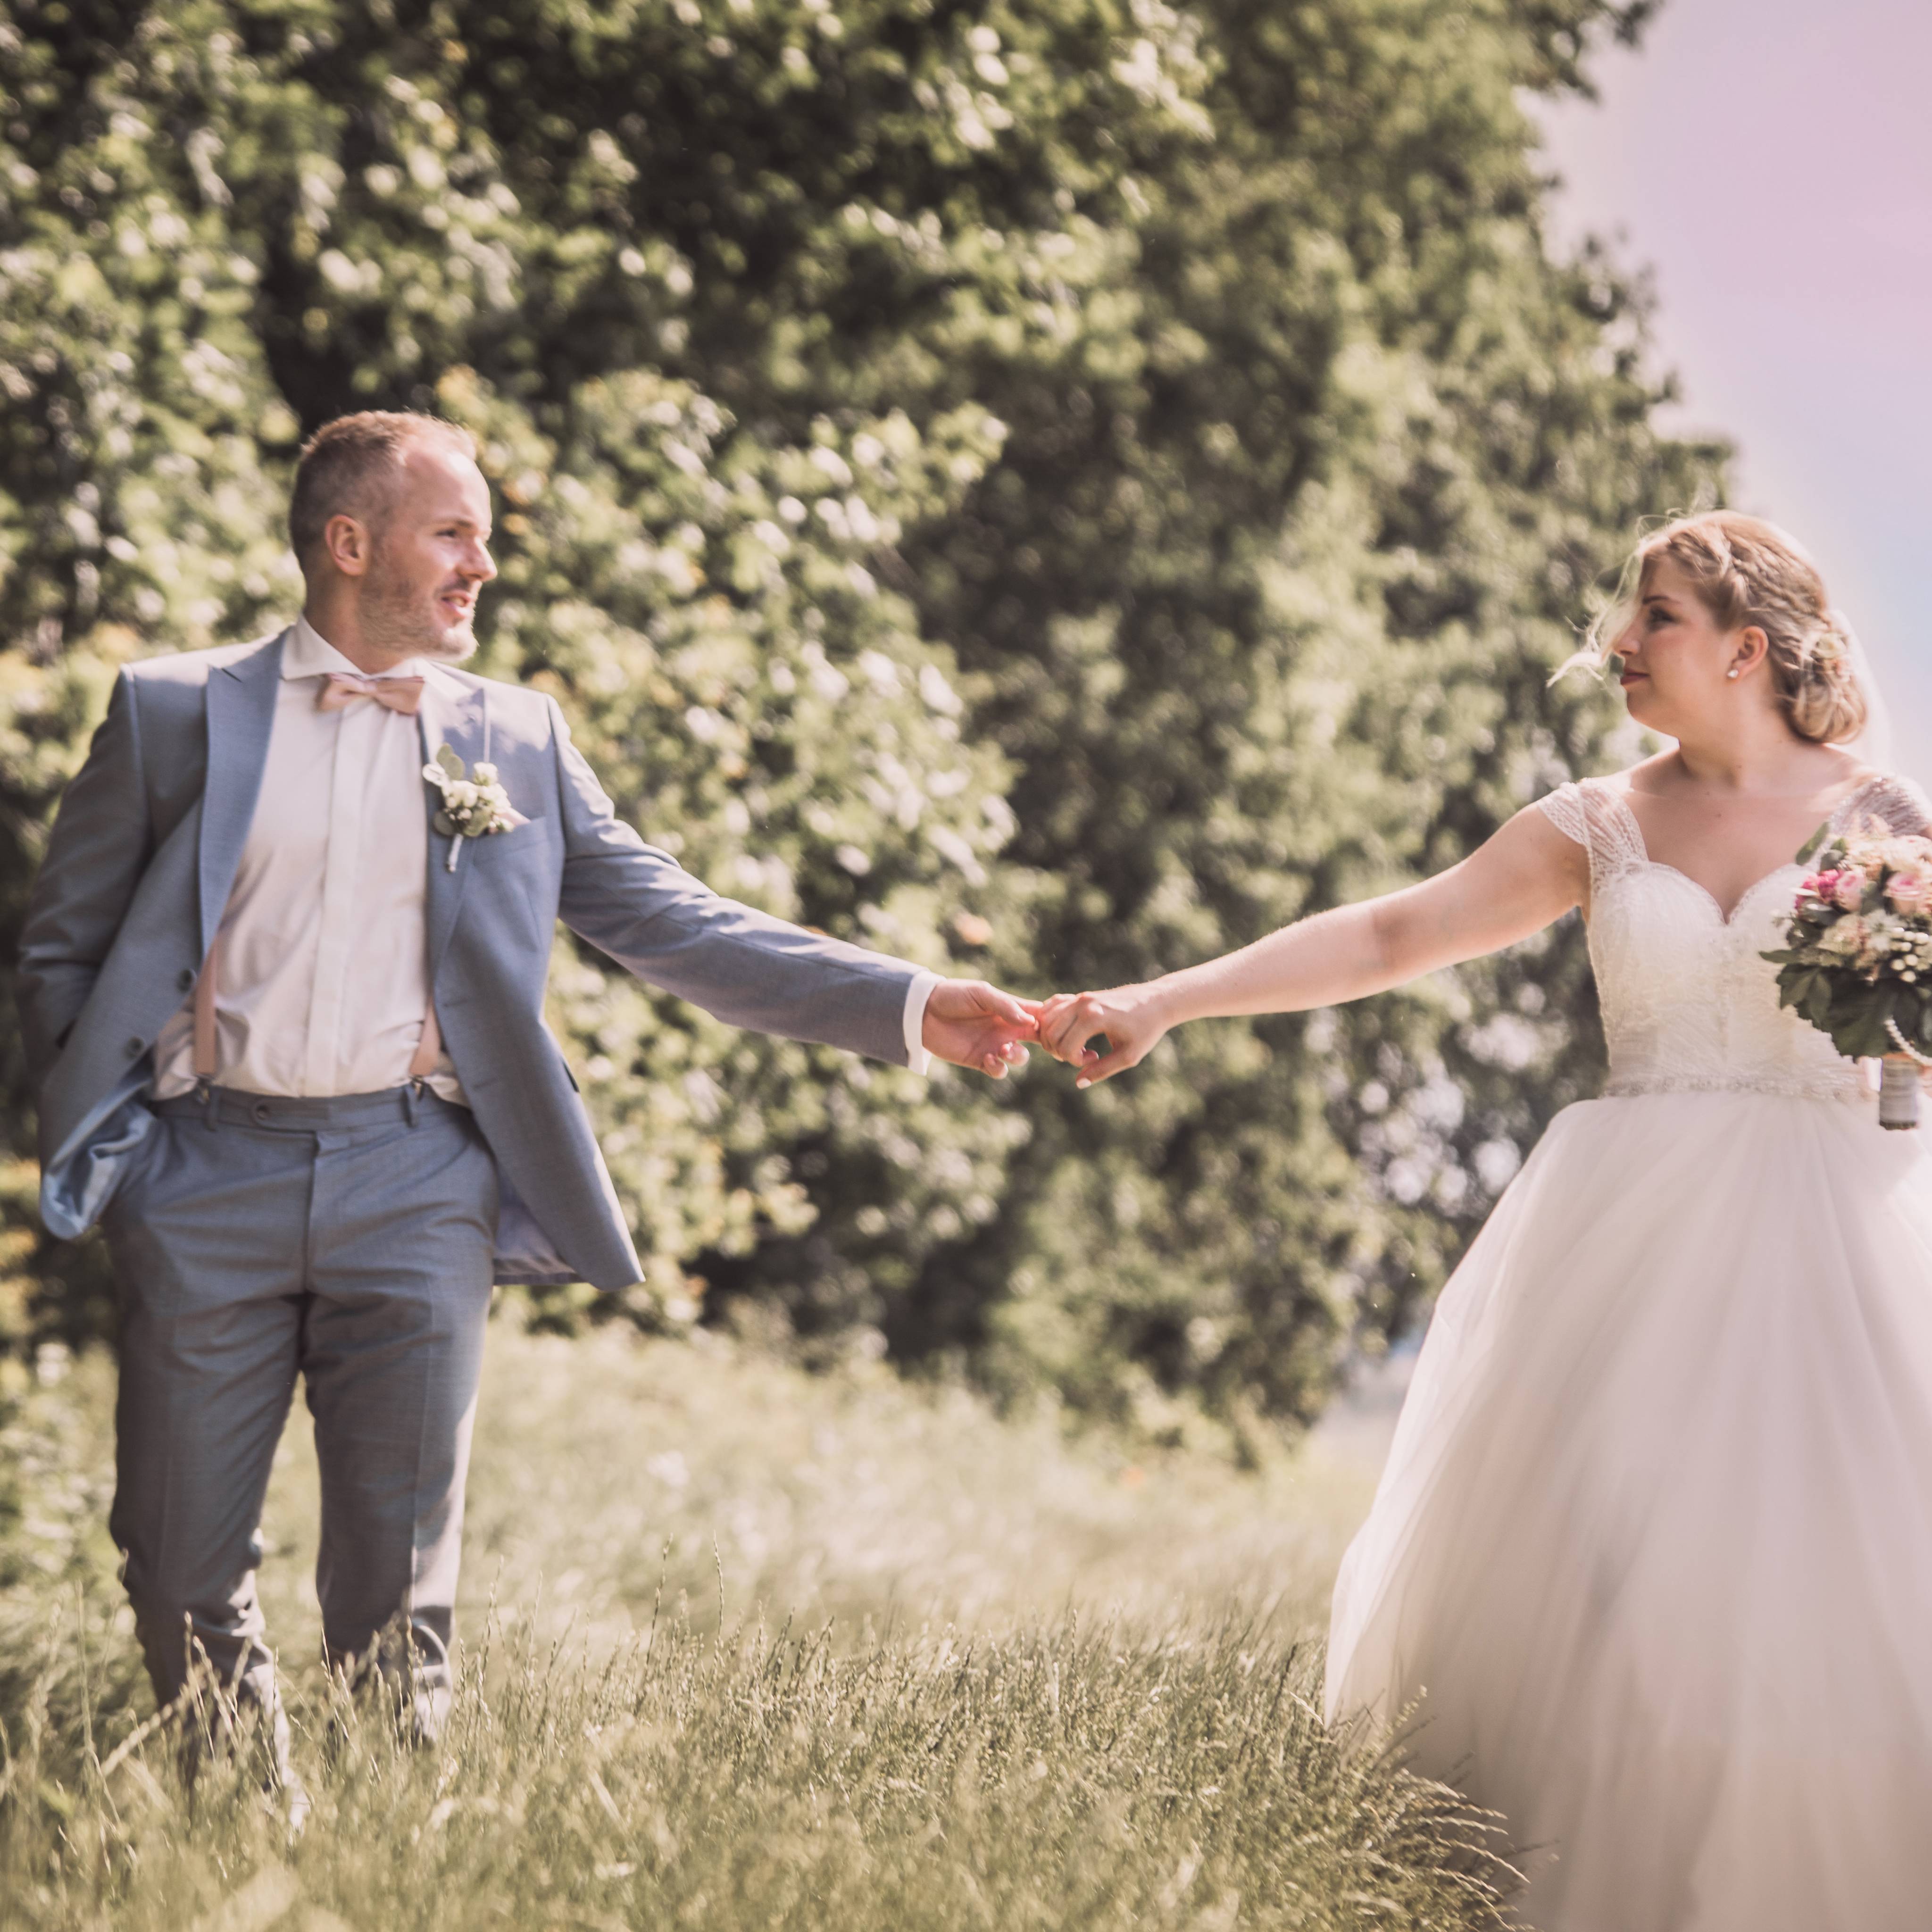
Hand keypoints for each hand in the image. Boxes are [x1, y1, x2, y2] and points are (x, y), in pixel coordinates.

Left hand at [921, 978, 1040, 1078]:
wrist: (923, 1012)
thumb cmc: (953, 996)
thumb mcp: (981, 994)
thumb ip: (1005, 1005)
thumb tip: (1029, 1020)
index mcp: (1010, 1009)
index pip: (1038, 1015)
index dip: (1051, 1021)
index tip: (1060, 1026)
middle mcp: (1006, 1028)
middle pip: (1037, 1038)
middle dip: (1045, 1044)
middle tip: (1046, 1046)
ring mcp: (994, 1045)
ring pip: (1020, 1057)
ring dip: (1018, 1056)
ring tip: (1004, 1050)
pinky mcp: (979, 1060)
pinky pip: (999, 1070)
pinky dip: (999, 1068)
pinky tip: (989, 1059)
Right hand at [1037, 983, 1172, 1086]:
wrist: (1157, 1001)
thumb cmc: (1146, 1029)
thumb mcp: (1128, 1056)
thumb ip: (1102, 1070)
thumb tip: (1079, 1083)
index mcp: (1093, 1018)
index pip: (1065, 1047)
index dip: (1074, 1061)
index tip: (1094, 1059)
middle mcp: (1082, 1004)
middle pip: (1051, 1034)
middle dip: (1059, 1051)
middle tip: (1082, 1055)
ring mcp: (1079, 998)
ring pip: (1046, 1020)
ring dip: (1053, 1038)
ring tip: (1075, 1045)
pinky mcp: (1080, 996)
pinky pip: (1051, 1008)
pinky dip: (1051, 1022)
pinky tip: (1068, 1033)